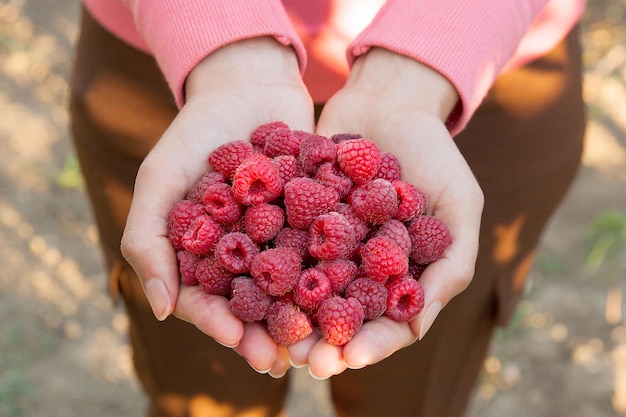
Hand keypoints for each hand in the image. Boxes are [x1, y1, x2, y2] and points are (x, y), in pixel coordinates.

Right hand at [120, 37, 313, 376]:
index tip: (236, 340)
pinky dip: (337, 277)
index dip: (218, 323)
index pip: (205, 300)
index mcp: (202, 253)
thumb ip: (148, 239)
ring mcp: (280, 240)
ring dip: (302, 318)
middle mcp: (242, 254)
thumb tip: (160, 311)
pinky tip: (352, 298)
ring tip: (318, 343)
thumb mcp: (160, 178)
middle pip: (251, 305)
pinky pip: (325, 254)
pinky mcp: (316, 222)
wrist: (250, 85)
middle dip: (265, 333)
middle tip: (282, 360)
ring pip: (291, 290)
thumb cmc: (196, 130)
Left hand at [295, 48, 483, 377]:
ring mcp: (322, 245)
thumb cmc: (434, 152)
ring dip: (287, 317)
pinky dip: (262, 266)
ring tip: (270, 337)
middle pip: (338, 317)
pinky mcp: (292, 218)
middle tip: (301, 362)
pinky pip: (277, 247)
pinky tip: (245, 284)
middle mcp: (357, 267)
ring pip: (301, 292)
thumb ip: (450, 264)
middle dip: (320, 342)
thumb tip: (418, 328)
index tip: (348, 358)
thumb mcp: (459, 204)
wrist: (389, 99)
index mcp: (398, 275)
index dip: (370, 344)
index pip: (386, 323)